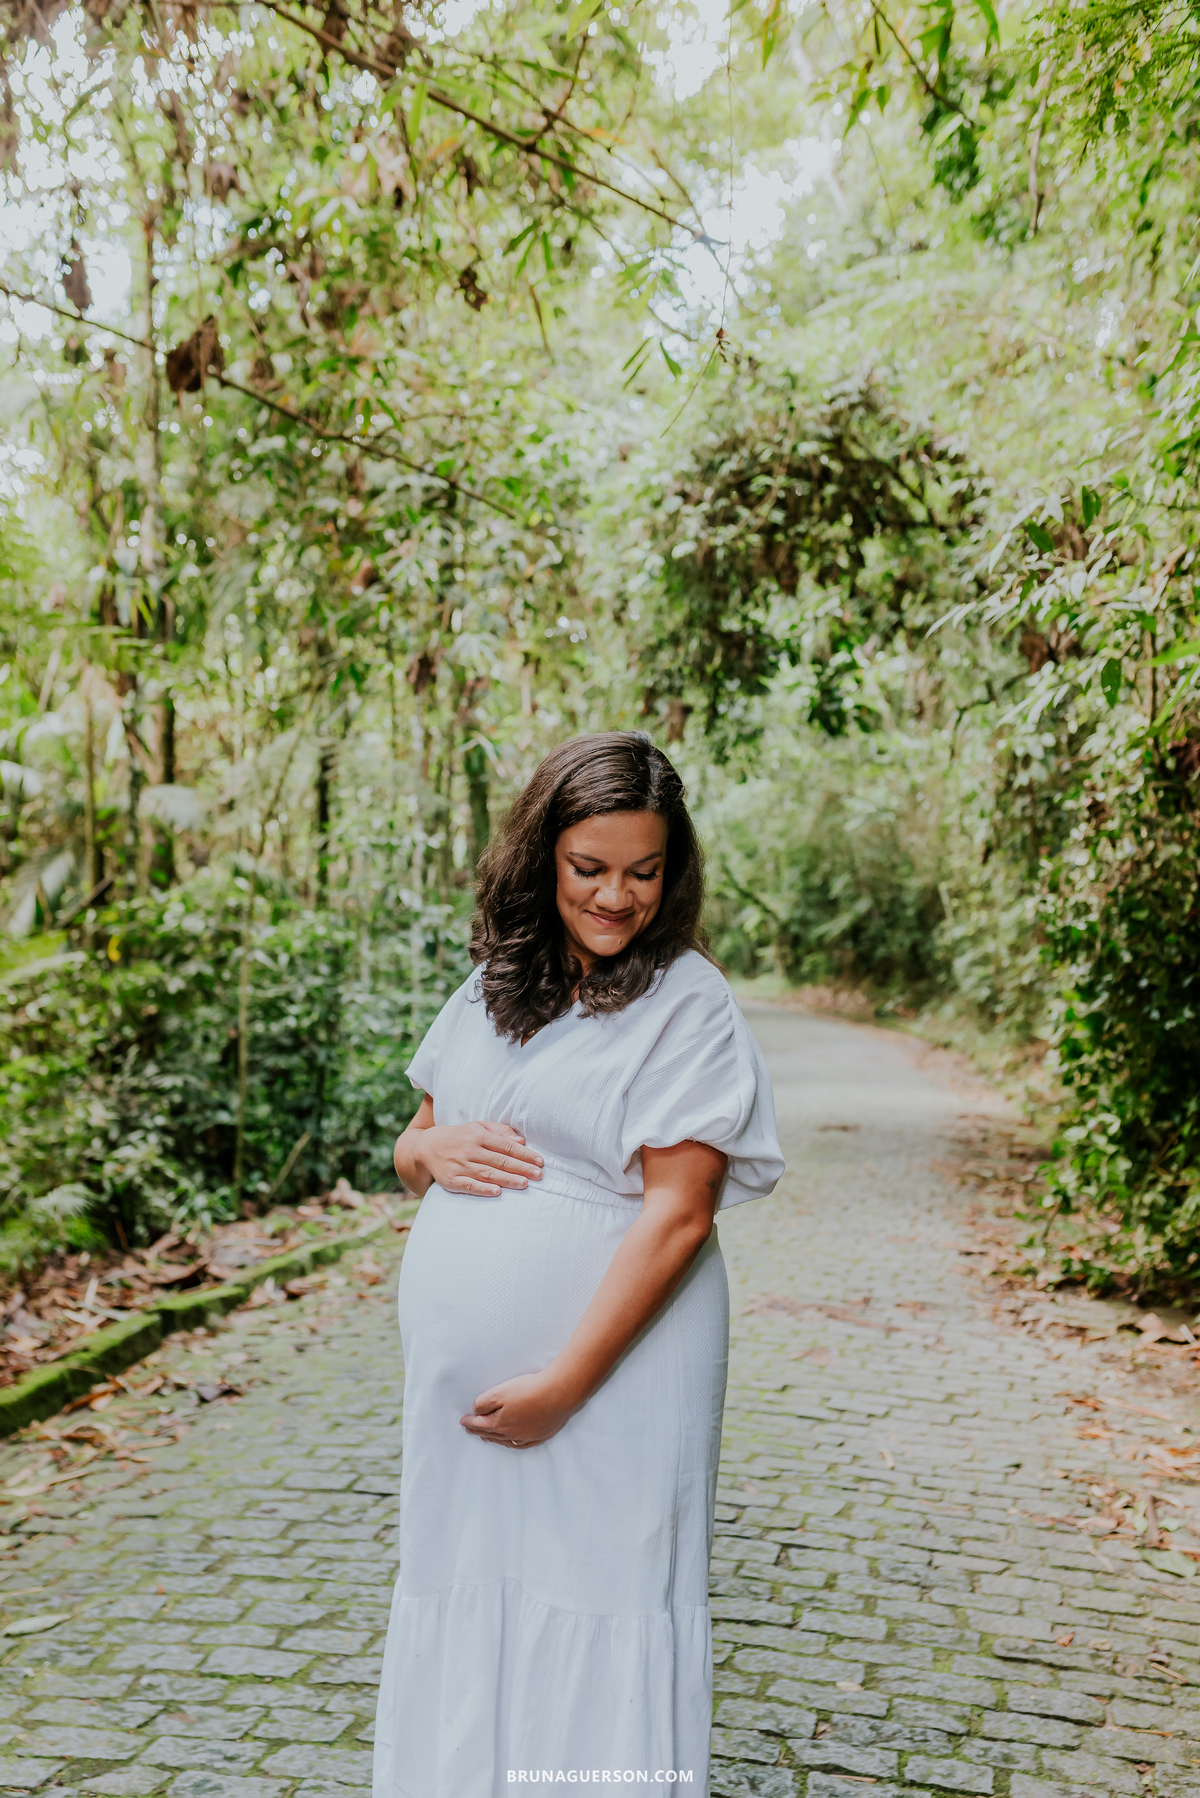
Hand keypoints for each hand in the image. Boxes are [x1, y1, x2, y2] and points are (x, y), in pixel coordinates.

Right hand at [415, 1120, 542, 1196]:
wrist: (426, 1147)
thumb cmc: (459, 1136)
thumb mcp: (477, 1126)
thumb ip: (500, 1131)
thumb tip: (522, 1141)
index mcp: (479, 1135)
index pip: (506, 1146)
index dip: (524, 1154)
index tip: (540, 1161)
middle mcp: (470, 1150)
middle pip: (500, 1160)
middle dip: (521, 1168)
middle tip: (539, 1175)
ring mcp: (460, 1165)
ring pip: (487, 1173)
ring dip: (507, 1179)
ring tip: (524, 1184)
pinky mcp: (451, 1180)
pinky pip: (469, 1185)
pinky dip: (483, 1189)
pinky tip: (497, 1192)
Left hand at [460, 1370, 575, 1447]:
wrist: (558, 1394)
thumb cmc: (529, 1390)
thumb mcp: (500, 1391)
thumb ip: (484, 1403)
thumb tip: (476, 1411)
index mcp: (499, 1424)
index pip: (479, 1424)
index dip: (469, 1422)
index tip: (462, 1421)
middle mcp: (511, 1434)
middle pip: (490, 1434)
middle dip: (478, 1431)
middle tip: (469, 1429)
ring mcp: (526, 1437)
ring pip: (504, 1441)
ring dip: (493, 1439)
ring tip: (485, 1437)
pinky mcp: (540, 1435)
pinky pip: (520, 1444)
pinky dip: (511, 1443)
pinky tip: (510, 1442)